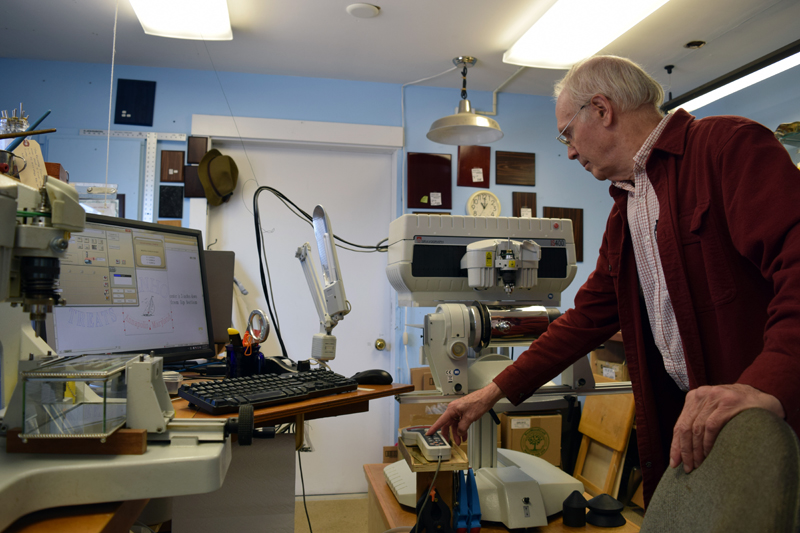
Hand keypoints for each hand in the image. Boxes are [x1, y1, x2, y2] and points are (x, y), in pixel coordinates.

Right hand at [427, 382, 504, 445]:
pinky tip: (464, 435)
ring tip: (460, 441)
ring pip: (454, 425)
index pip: (440, 421)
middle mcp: (453, 410)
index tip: (429, 434)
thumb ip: (462, 427)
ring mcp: (458, 411)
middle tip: (449, 442)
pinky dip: (462, 429)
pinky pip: (460, 422)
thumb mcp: (470, 418)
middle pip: (447, 424)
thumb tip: (459, 433)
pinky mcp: (463, 412)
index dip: (434, 428)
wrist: (487, 397)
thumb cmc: (478, 402)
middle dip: (449, 434)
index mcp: (452, 409)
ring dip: (457, 433)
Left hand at [669, 383, 784, 472]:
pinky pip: (711, 426)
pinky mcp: (727, 403)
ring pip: (697, 428)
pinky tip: (708, 455)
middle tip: (688, 468)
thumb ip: (699, 422)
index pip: (680, 425)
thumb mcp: (714, 411)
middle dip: (685, 450)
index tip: (674, 463)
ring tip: (698, 465)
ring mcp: (714, 397)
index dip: (676, 445)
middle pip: (686, 427)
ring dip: (696, 450)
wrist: (764, 400)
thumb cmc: (737, 411)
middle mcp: (702, 394)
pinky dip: (708, 443)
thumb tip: (683, 450)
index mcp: (694, 397)